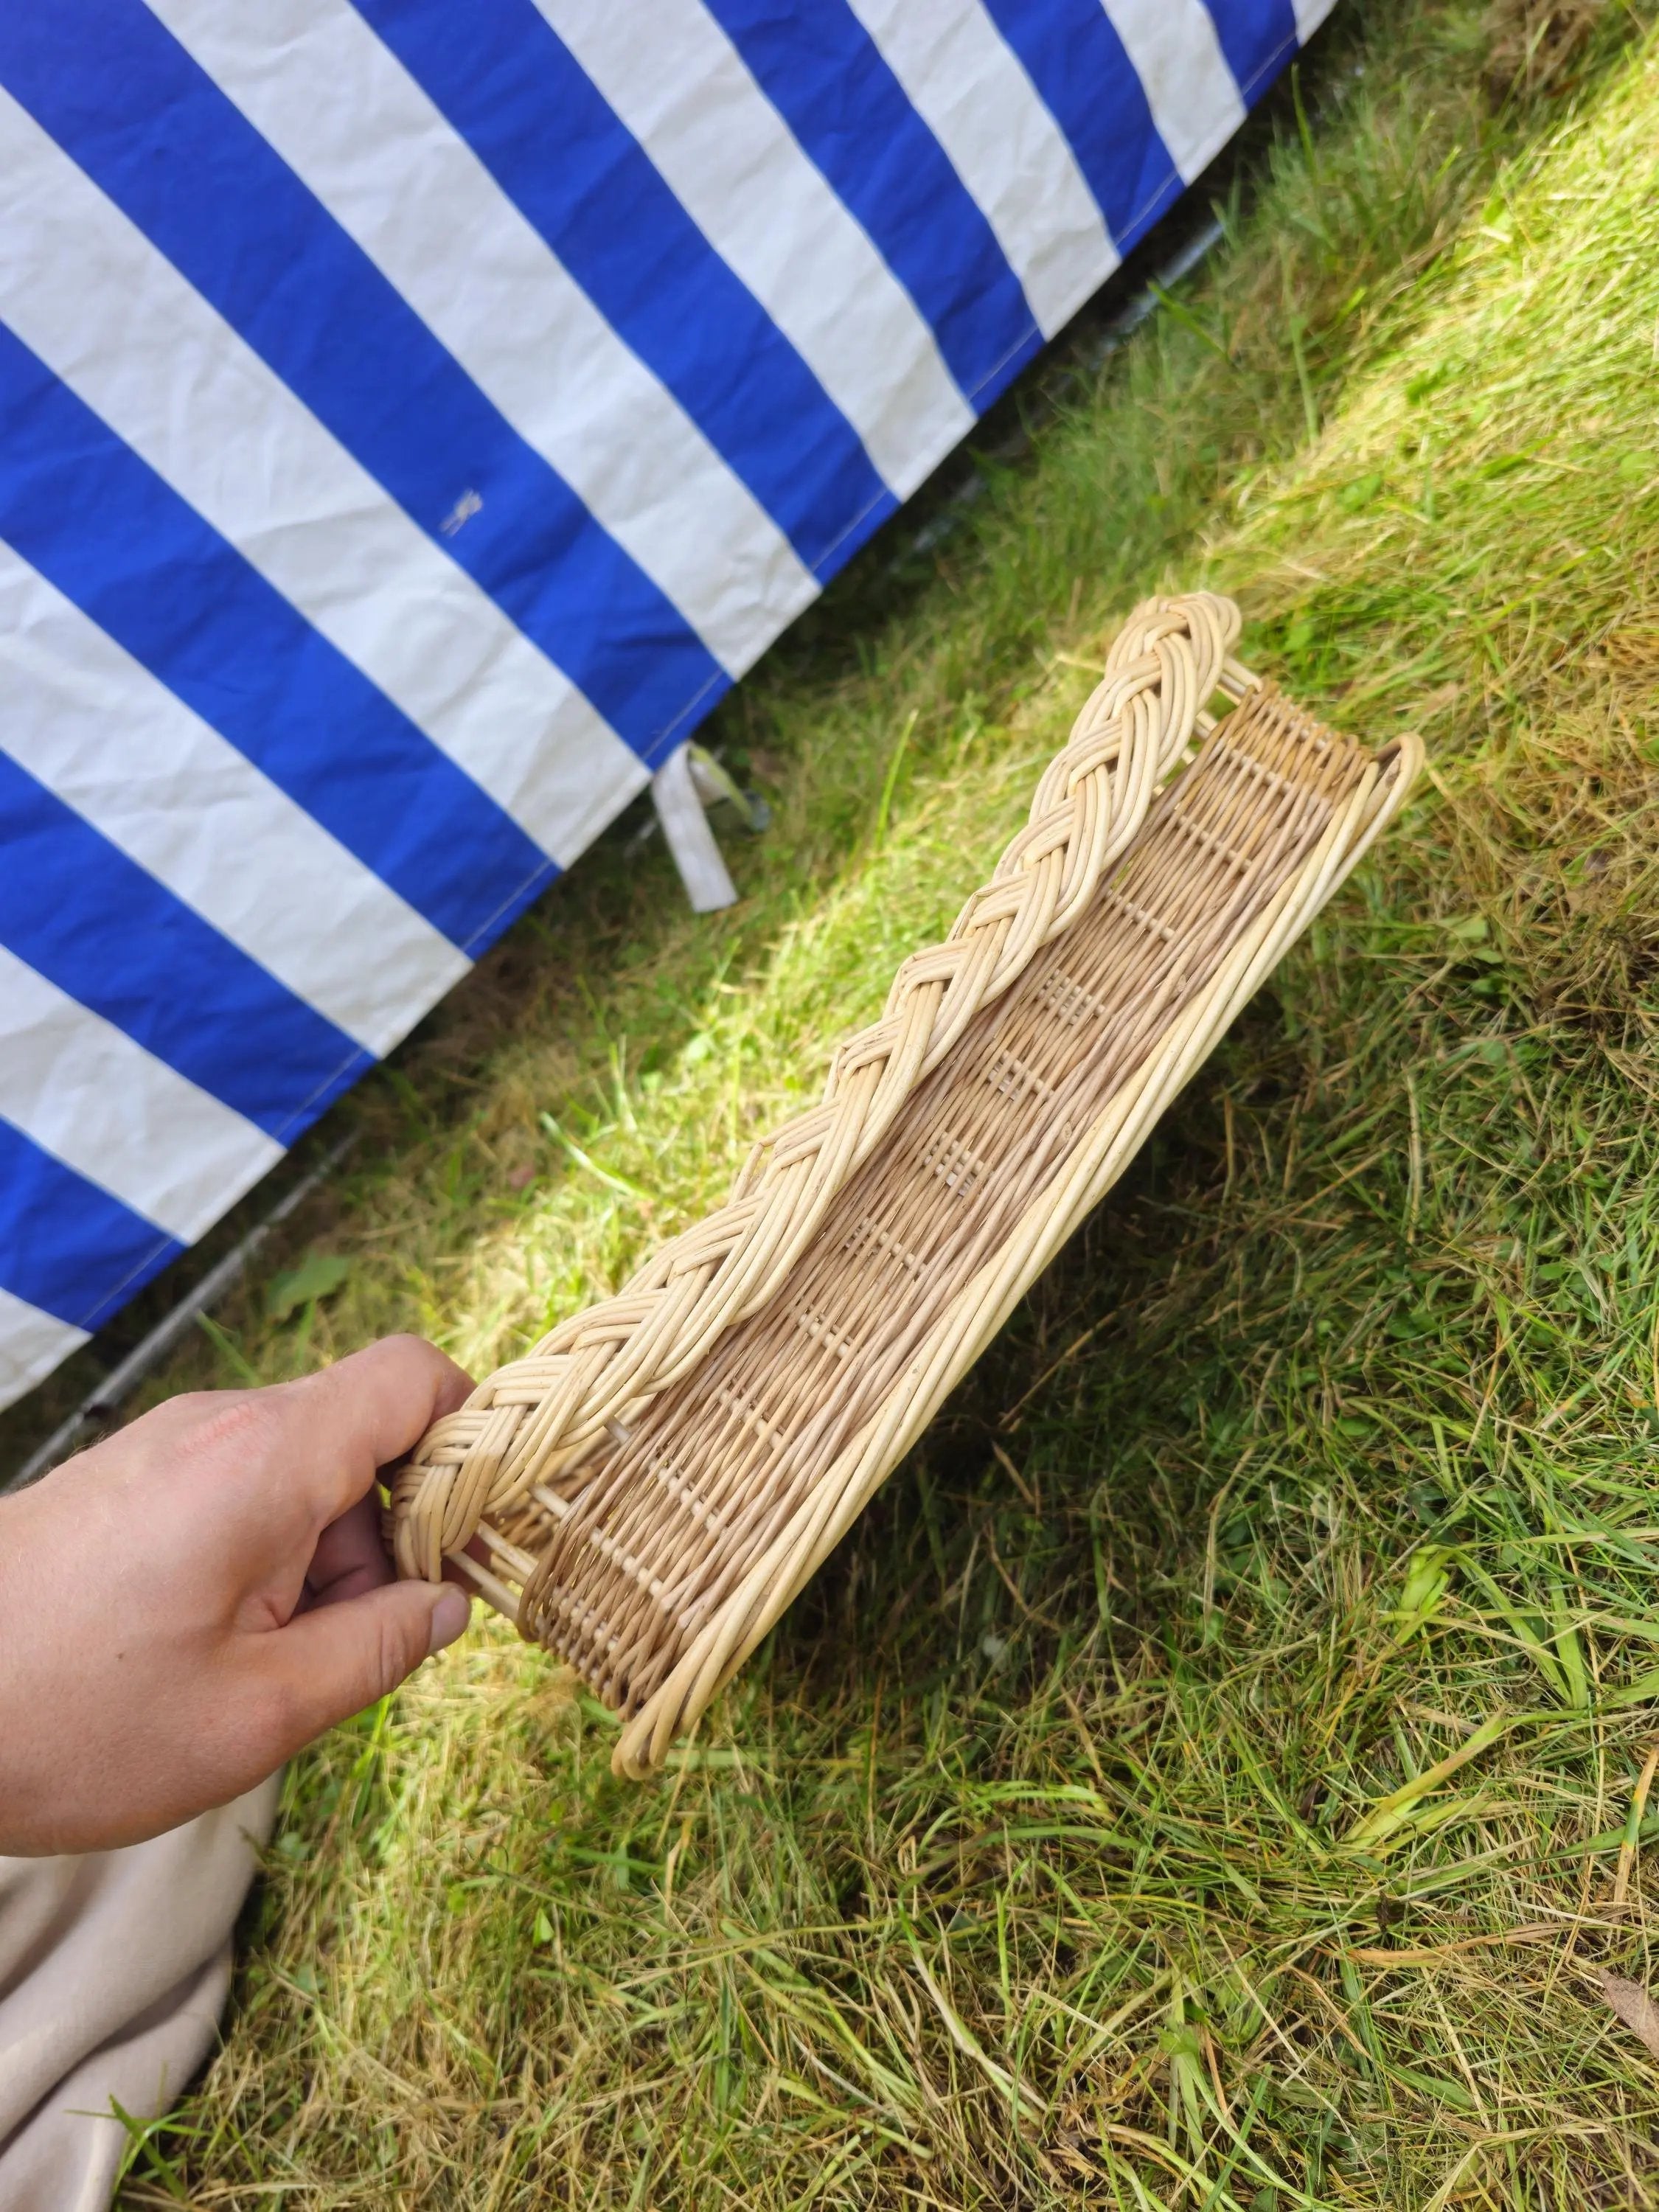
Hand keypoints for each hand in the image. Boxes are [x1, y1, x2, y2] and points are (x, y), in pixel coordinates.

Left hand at [0, 1336, 474, 1854]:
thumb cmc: (72, 1718)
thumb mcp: (256, 1716)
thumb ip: (377, 1649)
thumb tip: (448, 1606)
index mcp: (267, 1459)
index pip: (414, 1374)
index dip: (473, 1433)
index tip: (480, 1529)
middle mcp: (222, 1426)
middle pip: (366, 1432)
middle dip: (395, 1531)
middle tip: (361, 1640)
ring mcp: (170, 1445)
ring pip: (304, 1469)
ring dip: (325, 1555)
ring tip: (270, 1662)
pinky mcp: (132, 1477)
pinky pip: (243, 1488)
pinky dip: (266, 1554)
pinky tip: (219, 1646)